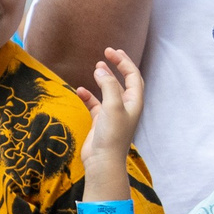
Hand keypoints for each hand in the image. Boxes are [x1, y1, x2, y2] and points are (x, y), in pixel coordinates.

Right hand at [78, 48, 146, 182]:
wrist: (103, 161)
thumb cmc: (112, 135)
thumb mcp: (112, 106)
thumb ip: (108, 85)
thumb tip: (100, 68)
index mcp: (134, 101)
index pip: (133, 75)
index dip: (123, 61)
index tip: (110, 51)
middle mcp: (126, 106)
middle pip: (124, 80)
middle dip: (117, 66)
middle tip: (107, 53)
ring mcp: (113, 113)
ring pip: (109, 91)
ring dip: (103, 79)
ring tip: (95, 67)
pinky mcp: (100, 122)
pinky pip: (95, 104)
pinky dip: (88, 96)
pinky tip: (79, 90)